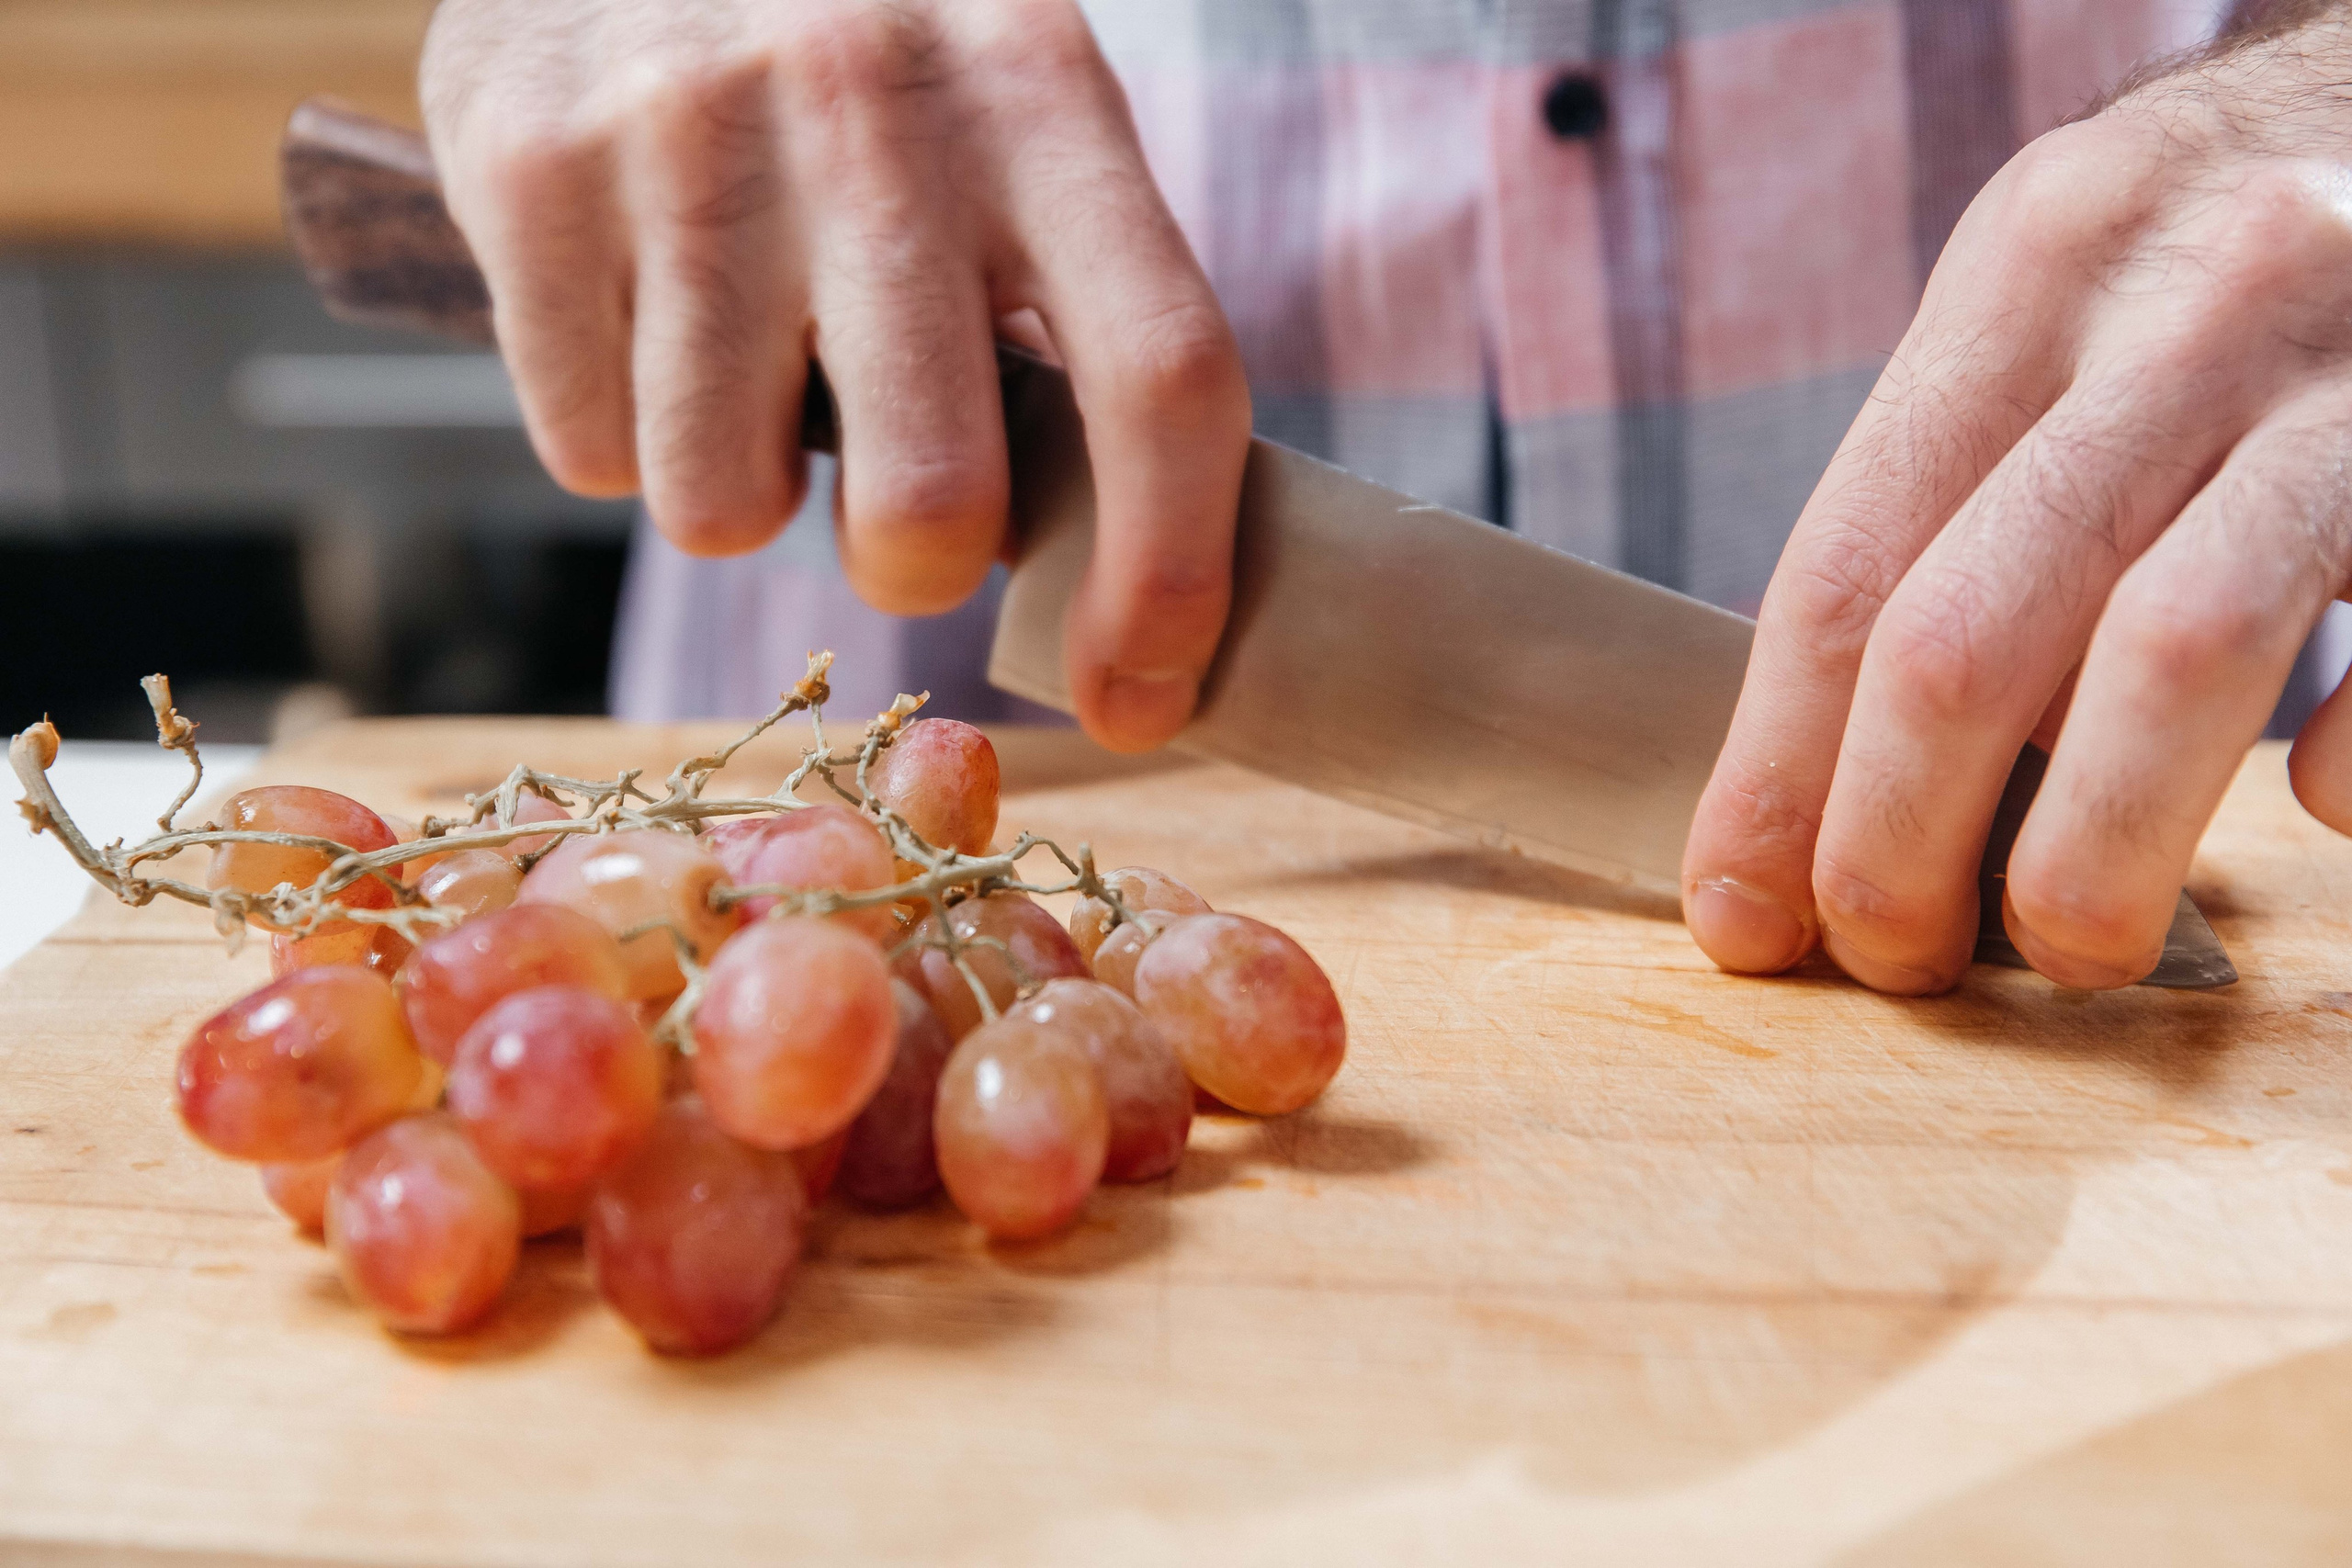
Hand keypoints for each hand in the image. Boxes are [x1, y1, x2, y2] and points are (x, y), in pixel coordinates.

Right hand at [419, 0, 1249, 750]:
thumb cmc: (860, 55)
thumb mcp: (1006, 111)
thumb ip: (1073, 304)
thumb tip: (1128, 570)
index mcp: (1041, 92)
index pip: (1161, 374)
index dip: (1169, 575)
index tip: (1140, 700)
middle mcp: (871, 104)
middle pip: (929, 500)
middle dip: (915, 565)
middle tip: (896, 515)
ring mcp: (687, 136)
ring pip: (722, 507)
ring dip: (741, 489)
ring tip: (742, 366)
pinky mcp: (530, 168)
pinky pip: (591, 453)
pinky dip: (620, 434)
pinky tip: (639, 317)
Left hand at [1683, 11, 2351, 992]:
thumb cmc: (2236, 239)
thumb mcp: (2071, 292)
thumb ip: (1971, 489)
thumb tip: (1859, 765)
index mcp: (2032, 269)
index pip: (1843, 573)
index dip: (1772, 773)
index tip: (1741, 910)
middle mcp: (2183, 302)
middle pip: (1966, 637)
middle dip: (1895, 842)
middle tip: (1889, 955)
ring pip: (2171, 659)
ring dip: (2089, 851)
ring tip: (2064, 945)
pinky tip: (2320, 811)